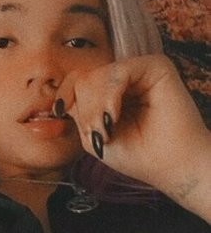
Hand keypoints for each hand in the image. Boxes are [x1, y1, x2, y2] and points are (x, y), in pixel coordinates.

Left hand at [55, 54, 210, 217]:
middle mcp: (124, 78)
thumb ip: (77, 109)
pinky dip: (110, 96)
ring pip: (96, 75)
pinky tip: (114, 115)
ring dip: (96, 106)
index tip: (60, 112)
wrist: (172, 166)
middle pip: (83, 78)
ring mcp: (139, 71)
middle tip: (99, 132)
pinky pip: (118, 71)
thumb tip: (61, 92)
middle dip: (85, 109)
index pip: (76, 80)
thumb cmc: (136, 155)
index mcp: (110, 92)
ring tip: (108, 128)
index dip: (64, 94)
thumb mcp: (93, 135)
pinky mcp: (156, 66)